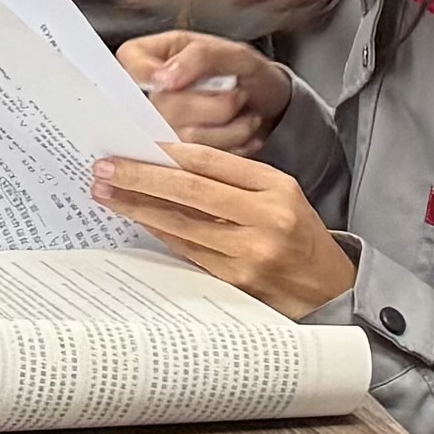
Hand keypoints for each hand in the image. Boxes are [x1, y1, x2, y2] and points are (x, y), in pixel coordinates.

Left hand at [90, 144, 354, 315]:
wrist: (328, 289)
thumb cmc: (298, 234)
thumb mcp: (280, 194)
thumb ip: (234, 177)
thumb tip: (170, 161)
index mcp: (276, 188)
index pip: (212, 162)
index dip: (168, 153)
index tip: (134, 144)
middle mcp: (265, 219)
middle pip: (190, 191)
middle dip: (141, 177)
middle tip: (105, 167)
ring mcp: (249, 254)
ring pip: (181, 224)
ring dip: (138, 207)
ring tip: (107, 193)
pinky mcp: (236, 282)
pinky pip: (187, 251)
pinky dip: (158, 232)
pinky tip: (136, 218)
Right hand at [120, 31, 294, 148]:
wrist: (272, 105)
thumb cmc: (247, 73)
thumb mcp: (234, 53)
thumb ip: (199, 57)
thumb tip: (163, 79)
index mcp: (154, 58)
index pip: (129, 62)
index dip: (146, 73)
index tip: (174, 81)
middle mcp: (152, 96)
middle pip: (164, 108)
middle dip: (216, 106)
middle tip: (239, 95)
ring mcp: (164, 130)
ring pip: (186, 139)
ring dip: (231, 128)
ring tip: (246, 115)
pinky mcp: (182, 159)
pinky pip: (202, 161)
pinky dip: (234, 147)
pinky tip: (242, 133)